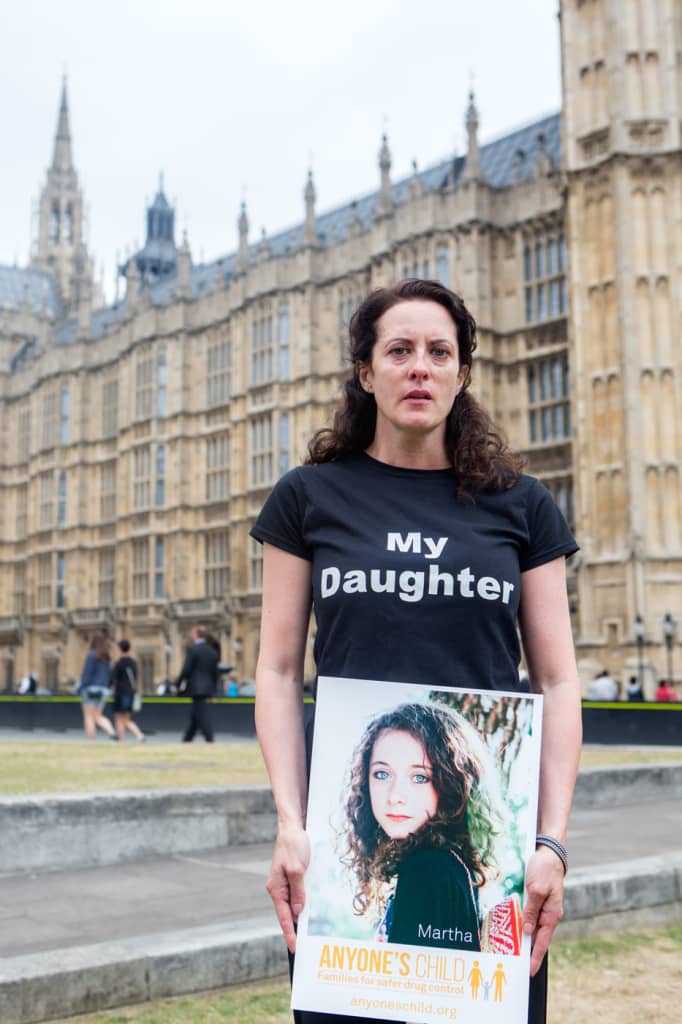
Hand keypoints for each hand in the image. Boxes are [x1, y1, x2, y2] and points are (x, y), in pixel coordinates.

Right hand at [266, 824, 309, 953]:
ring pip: (296, 904)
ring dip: (303, 915)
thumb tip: (297, 912)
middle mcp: (280, 888)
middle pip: (289, 913)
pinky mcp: (295, 877)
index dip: (289, 933)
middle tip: (307, 946)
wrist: (293, 827)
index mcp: (276, 888)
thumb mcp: (297, 869)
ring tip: (313, 932)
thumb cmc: (292, 845)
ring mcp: (287, 883)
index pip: (283, 916)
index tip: (294, 949)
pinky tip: (315, 909)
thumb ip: (298, 891)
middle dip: (297, 928)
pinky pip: (300, 894)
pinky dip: (306, 902)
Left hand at [523, 846, 564, 975]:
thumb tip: (528, 931)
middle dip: (527, 950)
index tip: (530, 971)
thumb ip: (531, 911)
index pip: (543, 941)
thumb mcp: (536, 890)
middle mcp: (548, 914)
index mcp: (552, 914)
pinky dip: (521, 922)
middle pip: (537, 937)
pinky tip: (512, 926)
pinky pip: (528, 915)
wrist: (548, 852)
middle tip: (516, 964)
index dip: (536, 957)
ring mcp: (543, 907)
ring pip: (531, 926)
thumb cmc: (545, 870)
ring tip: (511, 949)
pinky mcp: (537, 900)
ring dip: (523, 936)